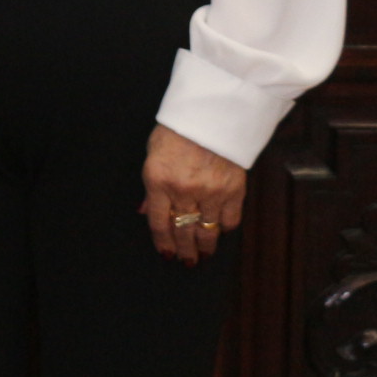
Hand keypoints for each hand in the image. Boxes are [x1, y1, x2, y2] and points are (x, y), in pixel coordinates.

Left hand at [139, 125, 246, 264]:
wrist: (211, 114)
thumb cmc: (177, 130)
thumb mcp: (152, 154)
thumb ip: (150, 186)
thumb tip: (144, 210)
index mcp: (158, 182)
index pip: (158, 222)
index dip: (163, 242)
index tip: (167, 254)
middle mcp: (183, 192)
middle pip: (182, 231)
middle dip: (184, 250)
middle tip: (187, 262)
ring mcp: (210, 193)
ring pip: (207, 230)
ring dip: (206, 247)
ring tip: (204, 256)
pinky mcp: (233, 191)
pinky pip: (230, 219)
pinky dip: (225, 229)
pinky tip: (220, 233)